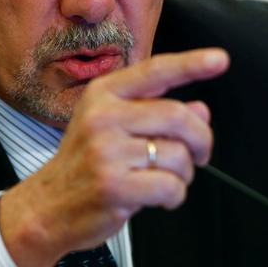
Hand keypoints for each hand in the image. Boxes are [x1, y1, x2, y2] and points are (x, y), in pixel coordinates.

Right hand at [0, 47, 228, 266]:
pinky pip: (170, 186)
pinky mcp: (113, 185)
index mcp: (103, 94)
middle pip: (178, 116)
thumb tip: (200, 110)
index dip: (192, 64)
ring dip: (185, 173)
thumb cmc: (84, 164)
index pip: (156, 70)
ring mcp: (106, 151)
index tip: (220, 59)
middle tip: (200, 154)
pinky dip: (175, 195)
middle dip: (201, 139)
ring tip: (166, 178)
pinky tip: (159, 196)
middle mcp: (103, 116)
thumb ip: (156, 114)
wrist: (47, 207)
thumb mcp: (113, 127)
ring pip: (178, 155)